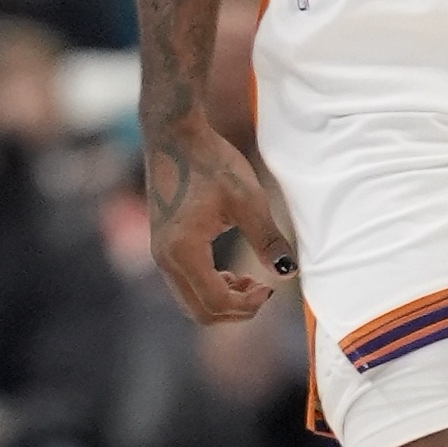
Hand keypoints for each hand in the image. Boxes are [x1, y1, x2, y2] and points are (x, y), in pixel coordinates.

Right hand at [143, 110, 297, 326]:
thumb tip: (287, 273)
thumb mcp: (248, 200)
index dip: (247, 305)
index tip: (270, 288)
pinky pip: (185, 285)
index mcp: (183, 251)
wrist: (174, 134)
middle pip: (199, 312)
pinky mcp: (162, 247)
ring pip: (191, 302)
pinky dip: (210, 288)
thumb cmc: (211, 162)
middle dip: (235, 310)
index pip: (215, 303)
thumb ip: (267, 240)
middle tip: (263, 289)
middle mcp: (165, 259)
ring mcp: (160, 254)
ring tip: (249, 279)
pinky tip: (230, 271)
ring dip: (222, 300)